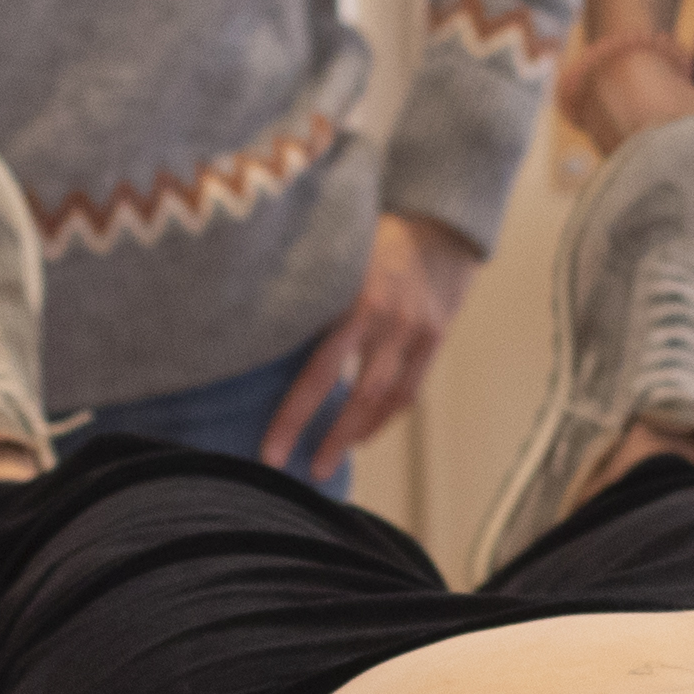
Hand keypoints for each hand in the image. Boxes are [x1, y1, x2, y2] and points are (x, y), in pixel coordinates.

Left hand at [261, 216, 476, 475]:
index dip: (295, 414)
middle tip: (301, 472)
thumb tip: (253, 331)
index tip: (270, 450)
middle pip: (357, 394)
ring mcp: (417, 332)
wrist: (441, 221)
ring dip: (355, 435)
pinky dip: (382, 417)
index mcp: (356, 297)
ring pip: (386, 399)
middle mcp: (389, 319)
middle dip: (328, 437)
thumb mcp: (334, 255)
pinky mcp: (435, 340)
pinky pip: (408, 392)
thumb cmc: (369, 233)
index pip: (320, 369)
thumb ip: (307, 293)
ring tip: (327, 463)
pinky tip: (360, 435)